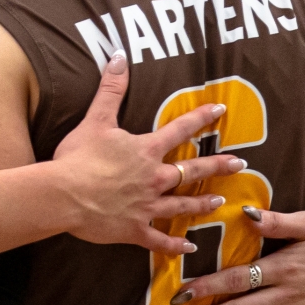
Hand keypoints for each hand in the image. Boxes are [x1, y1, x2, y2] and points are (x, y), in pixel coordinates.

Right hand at [51, 68, 253, 256]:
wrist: (63, 194)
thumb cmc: (78, 157)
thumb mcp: (95, 119)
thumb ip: (111, 89)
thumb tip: (119, 56)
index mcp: (145, 150)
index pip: (180, 129)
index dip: (201, 118)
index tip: (221, 111)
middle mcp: (153, 178)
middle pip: (191, 170)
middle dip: (217, 166)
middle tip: (240, 164)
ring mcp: (146, 206)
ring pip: (181, 205)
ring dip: (201, 204)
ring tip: (219, 202)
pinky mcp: (134, 229)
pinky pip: (159, 240)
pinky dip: (174, 246)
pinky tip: (189, 248)